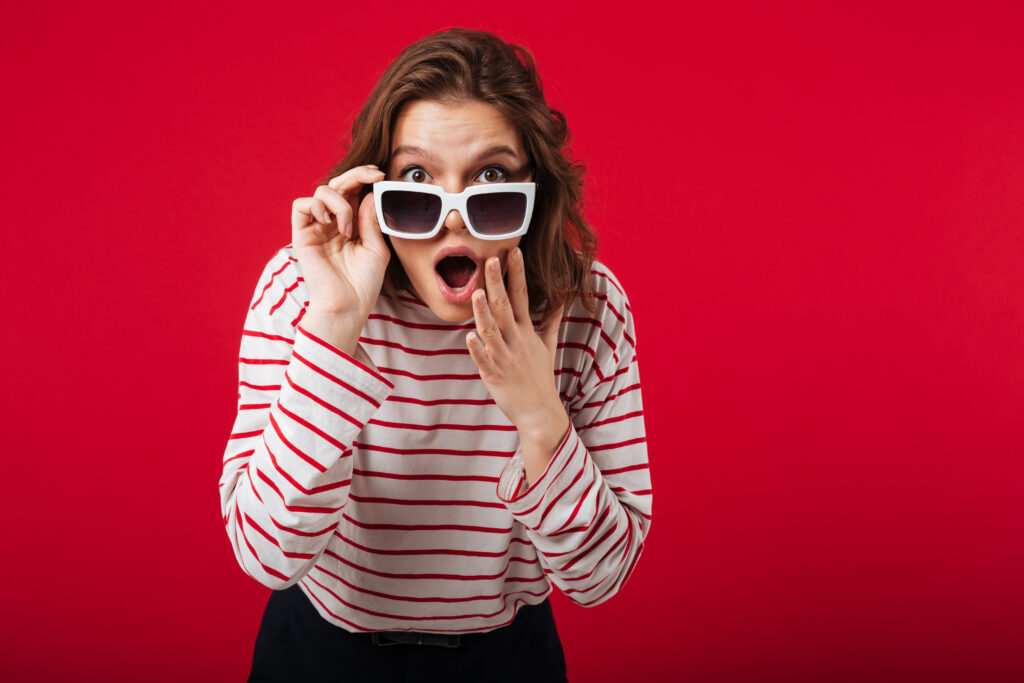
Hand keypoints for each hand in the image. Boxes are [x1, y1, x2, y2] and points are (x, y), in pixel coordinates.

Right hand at [290, 165, 387, 352]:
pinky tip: (330, 222)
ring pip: (322, 192)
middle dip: (356, 175)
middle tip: (373, 177)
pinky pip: (301, 205)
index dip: (364, 177)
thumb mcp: (376, 249)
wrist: (347, 307)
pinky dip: (317, 205)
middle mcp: (333, 223)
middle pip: (338, 185)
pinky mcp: (302, 235)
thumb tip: (369, 193)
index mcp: (351, 225)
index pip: (354, 191)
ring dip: (340, 203)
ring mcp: (317, 228)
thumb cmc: (364, 284)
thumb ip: (371, 221)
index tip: (380, 175)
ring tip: (348, 229)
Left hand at [466, 248, 566, 443]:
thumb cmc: (540, 376)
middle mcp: (516, 341)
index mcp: (526, 332)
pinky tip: (469, 337)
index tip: (513, 251)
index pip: (522, 296)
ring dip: (483, 312)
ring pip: (491, 331)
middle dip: (497, 283)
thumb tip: (562, 299)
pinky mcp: (493, 375)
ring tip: (476, 293)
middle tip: (490, 259)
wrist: (539, 411)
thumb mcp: (548, 345)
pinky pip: (483, 360)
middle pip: (505, 307)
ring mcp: (504, 358)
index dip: (517, 273)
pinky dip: (476, 350)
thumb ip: (551, 320)